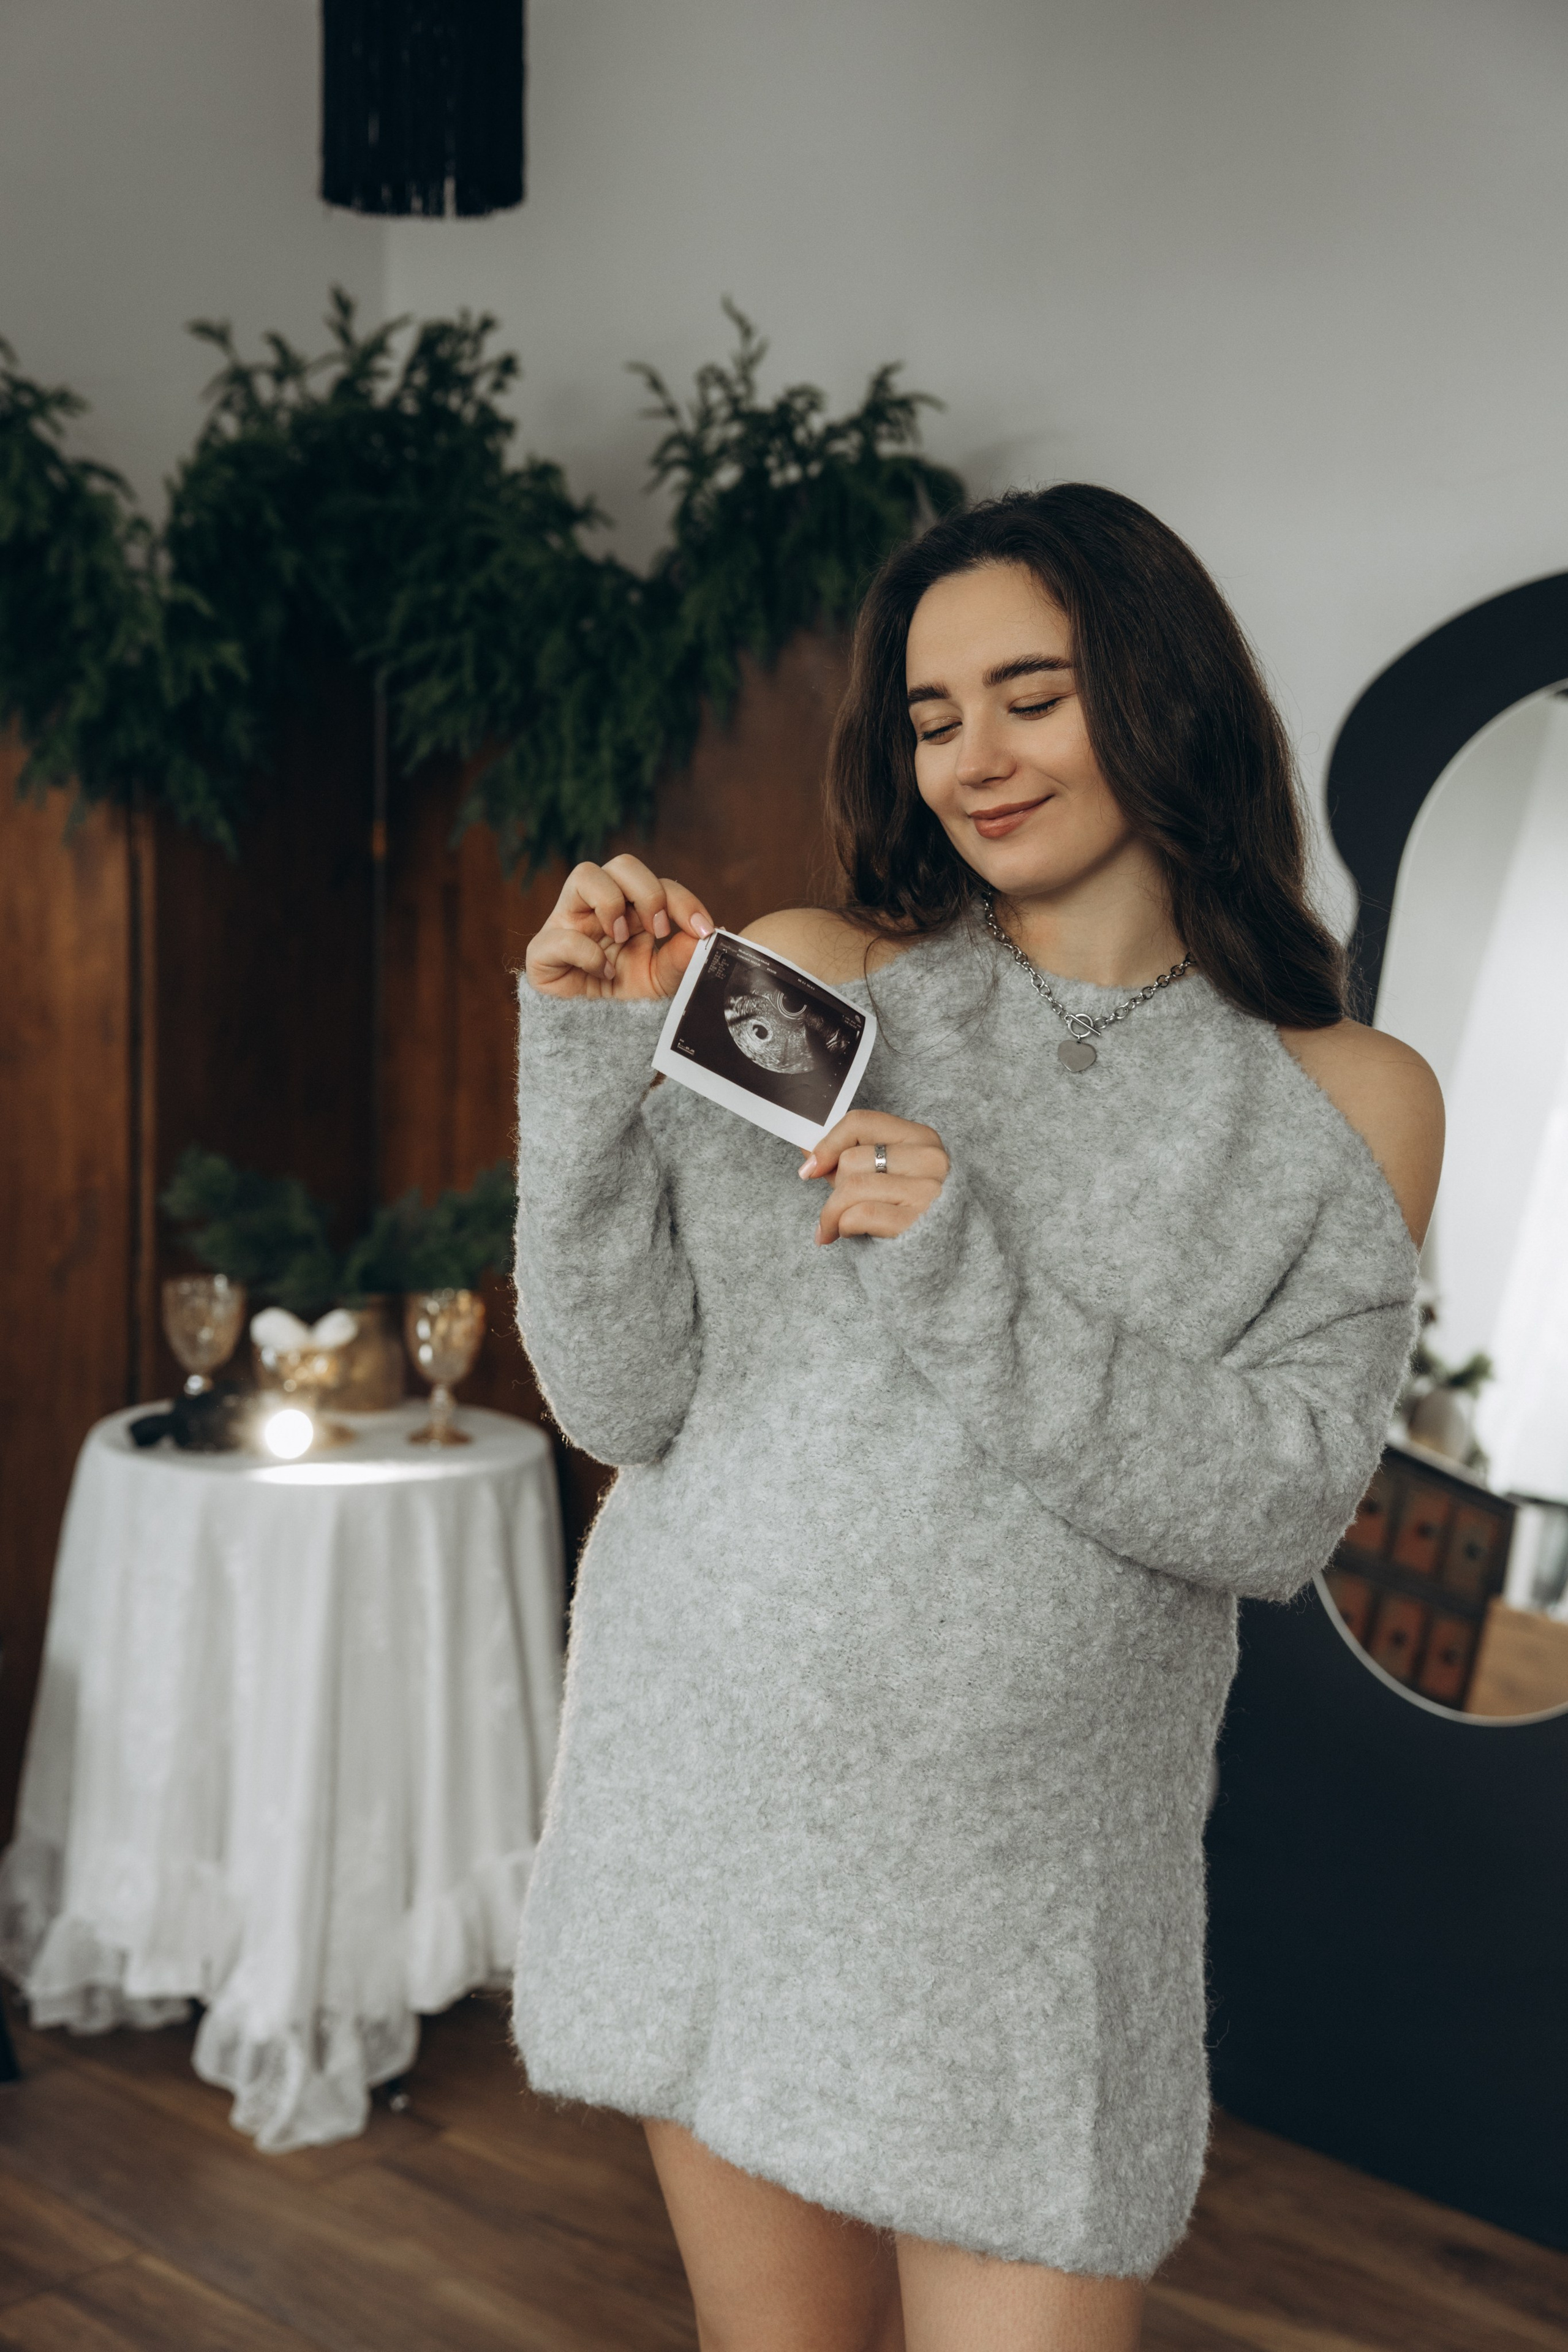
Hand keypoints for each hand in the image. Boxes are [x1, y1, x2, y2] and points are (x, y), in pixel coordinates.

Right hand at [524, 856, 715, 1000]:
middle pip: (622, 865)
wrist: (595, 1042)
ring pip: (584, 875)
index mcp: (632, 913)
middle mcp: (600, 910)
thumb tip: (705, 935)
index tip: (702, 929)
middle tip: (657, 930)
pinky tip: (603, 973)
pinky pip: (559, 936)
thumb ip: (682, 959)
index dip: (682, 900)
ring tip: (622, 939)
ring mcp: (569, 924)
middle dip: (648, 893)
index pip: (658, 885)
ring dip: (612, 903)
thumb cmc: (627, 1005)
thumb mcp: (663, 982)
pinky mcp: (543, 952)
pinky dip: (587, 953)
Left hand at [800, 1112, 950, 1243]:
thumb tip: (806, 1148)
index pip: (860, 1122)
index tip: (811, 1168)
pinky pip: (860, 1214)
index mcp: (920, 1137)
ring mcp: (927, 1191)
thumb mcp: (877, 1176)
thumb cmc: (902, 1211)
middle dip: (834, 1188)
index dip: (827, 1144)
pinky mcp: (917, 1222)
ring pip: (852, 1187)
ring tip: (835, 1225)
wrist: (934, 1256)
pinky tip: (848, 1233)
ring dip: (832, 1212)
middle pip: (851, 1159)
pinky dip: (843, 1226)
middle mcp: (929, 1159)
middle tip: (837, 1208)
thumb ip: (844, 1160)